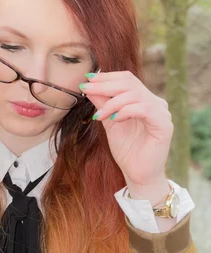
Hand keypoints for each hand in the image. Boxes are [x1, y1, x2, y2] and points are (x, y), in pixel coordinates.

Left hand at [80, 71, 172, 187]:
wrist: (137, 174)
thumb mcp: (109, 122)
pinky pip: (145, 109)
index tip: (87, 80)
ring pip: (135, 94)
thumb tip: (88, 85)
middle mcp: (155, 103)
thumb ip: (102, 104)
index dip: (106, 77)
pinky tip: (115, 119)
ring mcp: (162, 112)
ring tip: (100, 115)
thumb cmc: (126, 150)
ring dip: (112, 102)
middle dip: (105, 85)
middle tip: (87, 89)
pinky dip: (126, 111)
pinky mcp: (165, 125)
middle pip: (130, 83)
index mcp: (144, 99)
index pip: (127, 79)